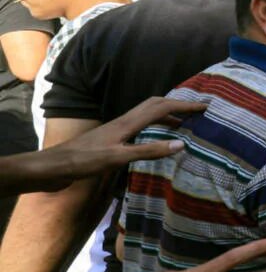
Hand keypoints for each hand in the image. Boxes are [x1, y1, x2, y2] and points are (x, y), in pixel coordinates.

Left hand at [27, 97, 206, 191]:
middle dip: (178, 104)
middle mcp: (123, 122)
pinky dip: (155, 127)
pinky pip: (140, 127)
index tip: (206, 106)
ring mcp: (116, 130)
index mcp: (127, 123)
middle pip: (154, 105)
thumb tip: (181, 143)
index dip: (184, 105)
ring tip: (184, 122)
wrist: (53, 168)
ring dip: (167, 114)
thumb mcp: (118, 158)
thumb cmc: (83, 162)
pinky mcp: (111, 140)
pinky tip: (157, 138)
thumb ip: (149, 151)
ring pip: (147, 115)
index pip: (161, 107)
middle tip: (198, 110)